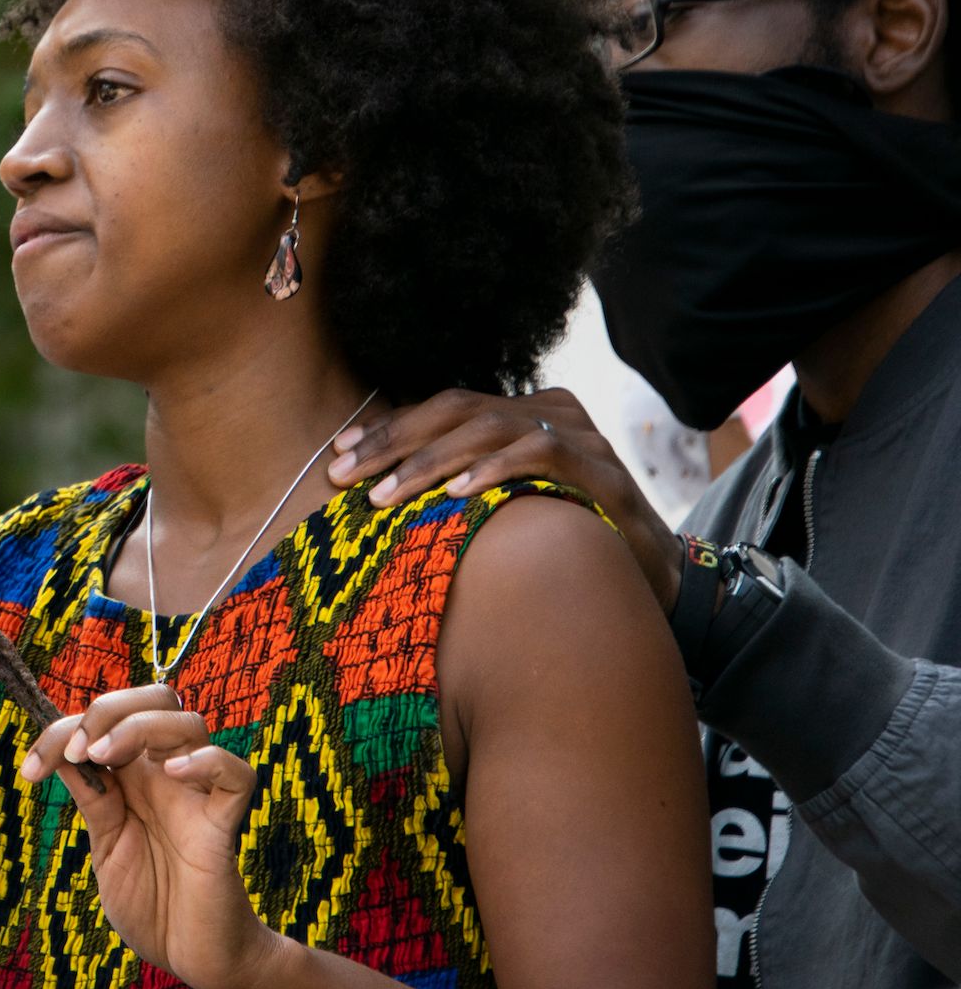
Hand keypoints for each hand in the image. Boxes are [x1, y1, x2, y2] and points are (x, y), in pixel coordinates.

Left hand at [20, 686, 284, 988]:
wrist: (192, 957)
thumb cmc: (151, 902)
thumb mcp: (106, 845)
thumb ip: (94, 799)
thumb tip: (63, 751)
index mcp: (136, 776)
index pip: (107, 721)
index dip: (64, 730)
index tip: (31, 770)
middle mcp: (167, 775)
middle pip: (157, 698)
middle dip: (110, 708)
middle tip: (79, 749)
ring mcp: (198, 795)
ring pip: (190, 722)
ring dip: (139, 727)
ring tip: (105, 756)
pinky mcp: (225, 825)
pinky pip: (236, 774)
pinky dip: (206, 762)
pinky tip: (171, 774)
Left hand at [324, 387, 685, 611]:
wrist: (650, 580)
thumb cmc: (561, 543)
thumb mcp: (501, 507)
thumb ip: (453, 487)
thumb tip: (373, 488)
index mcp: (521, 414)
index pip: (442, 408)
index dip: (388, 429)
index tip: (338, 456)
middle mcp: (551, 414)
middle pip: (457, 409)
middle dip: (393, 442)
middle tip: (344, 476)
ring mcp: (581, 438)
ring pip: (490, 427)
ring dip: (430, 460)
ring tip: (386, 494)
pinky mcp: (604, 472)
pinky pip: (541, 455)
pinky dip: (494, 470)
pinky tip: (457, 494)